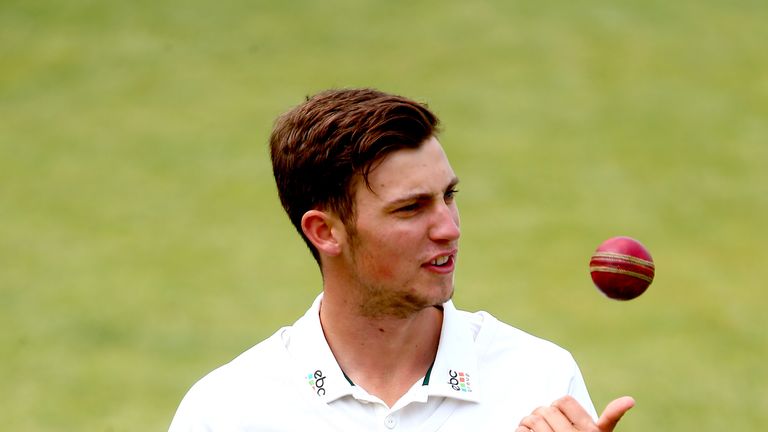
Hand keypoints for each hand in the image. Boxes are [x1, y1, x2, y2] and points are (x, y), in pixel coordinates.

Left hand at [515, 395, 634, 431]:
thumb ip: (611, 417)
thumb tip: (630, 400)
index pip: (564, 401)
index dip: (558, 406)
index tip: (559, 416)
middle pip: (546, 410)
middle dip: (541, 413)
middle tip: (543, 421)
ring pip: (532, 419)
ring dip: (528, 422)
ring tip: (533, 428)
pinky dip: (521, 431)